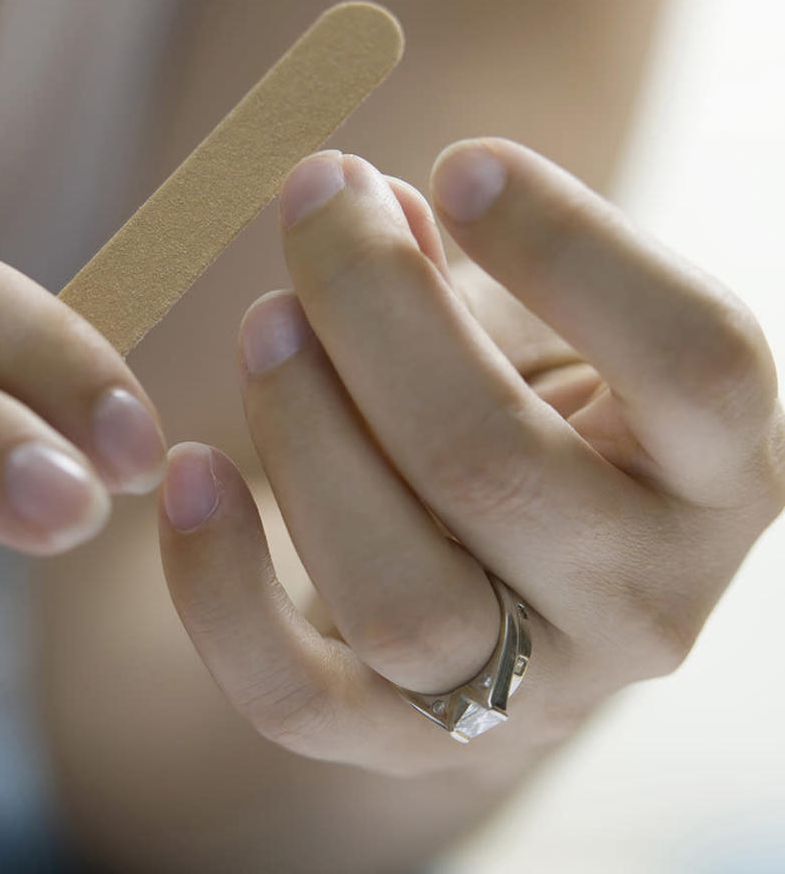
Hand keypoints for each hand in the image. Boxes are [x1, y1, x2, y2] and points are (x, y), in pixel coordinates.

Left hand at [158, 141, 784, 776]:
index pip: (694, 362)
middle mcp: (642, 597)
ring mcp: (527, 690)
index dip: (572, 245)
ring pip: (399, 593)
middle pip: (492, 463)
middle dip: (372, 308)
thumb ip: (468, 272)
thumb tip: (366, 203)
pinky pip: (297, 698)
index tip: (461, 161)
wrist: (506, 580)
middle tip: (312, 202)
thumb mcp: (537, 336)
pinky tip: (188, 471)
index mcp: (716, 473)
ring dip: (302, 433)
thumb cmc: (531, 419)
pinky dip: (218, 585)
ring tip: (264, 323)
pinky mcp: (406, 743)